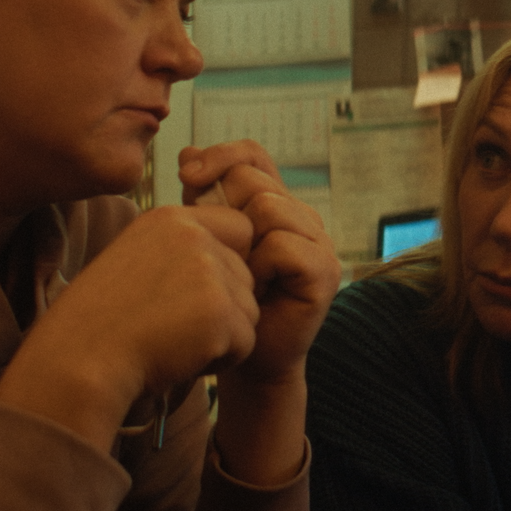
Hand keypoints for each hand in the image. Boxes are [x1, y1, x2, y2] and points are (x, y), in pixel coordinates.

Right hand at [0, 205, 259, 450]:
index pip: (240, 229)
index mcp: (171, 219)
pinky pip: (246, 342)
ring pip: (249, 311)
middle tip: (172, 324)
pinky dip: (219, 360)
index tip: (195, 294)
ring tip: (172, 340)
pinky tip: (179, 357)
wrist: (79, 360)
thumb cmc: (102, 322)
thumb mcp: (136, 261)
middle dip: (223, 308)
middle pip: (247, 275)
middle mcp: (194, 236)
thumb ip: (182, 251)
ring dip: (221, 336)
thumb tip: (236, 257)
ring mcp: (209, 272)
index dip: (227, 265)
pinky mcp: (220, 312)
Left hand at [179, 141, 340, 384]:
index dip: (221, 156)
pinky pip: (281, 245)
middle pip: (256, 181)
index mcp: (276, 204)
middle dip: (226, 210)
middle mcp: (302, 217)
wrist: (241, 359)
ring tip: (239, 275)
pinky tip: (254, 290)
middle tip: (218, 251)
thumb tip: (187, 151)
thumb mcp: (206, 242)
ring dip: (241, 244)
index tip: (186, 175)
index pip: (253, 156)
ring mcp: (319, 243)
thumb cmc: (222, 302)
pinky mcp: (324, 271)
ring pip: (268, 209)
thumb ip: (200, 200)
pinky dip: (259, 267)